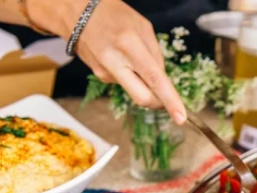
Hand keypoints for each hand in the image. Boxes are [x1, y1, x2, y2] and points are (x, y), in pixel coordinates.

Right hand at [31, 0, 186, 123]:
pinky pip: (125, 82)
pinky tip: (125, 59)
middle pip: (143, 98)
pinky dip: (132, 76)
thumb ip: (156, 54)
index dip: (170, 100)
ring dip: (144, 83)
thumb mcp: (142, 26)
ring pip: (135, 90)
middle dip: (160, 103)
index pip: (154, 80)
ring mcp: (105, 73)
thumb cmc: (112, 14)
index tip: (181, 118)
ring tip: (136, 57)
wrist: (75, 11)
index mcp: (129, 46)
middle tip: (169, 99)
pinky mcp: (100, 77)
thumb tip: (163, 79)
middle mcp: (115, 63)